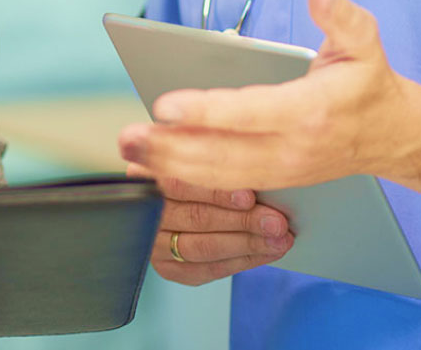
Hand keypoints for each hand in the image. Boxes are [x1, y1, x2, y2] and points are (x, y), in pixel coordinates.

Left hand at [118, 0, 420, 191]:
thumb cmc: (368, 85)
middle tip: (128, 136)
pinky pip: (225, 183)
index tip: (164, 105)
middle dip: (171, 147)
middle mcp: (292, 147)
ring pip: (219, 174)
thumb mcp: (365, 43)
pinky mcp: (273, 179)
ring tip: (129, 151)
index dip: (205, 112)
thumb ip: (341, 16)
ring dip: (171, 165)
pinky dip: (187, 179)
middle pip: (223, 153)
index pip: (249, 112)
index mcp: (309, 111)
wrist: (395, 137)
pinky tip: (153, 169)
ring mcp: (281, 169)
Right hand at [128, 168, 292, 284]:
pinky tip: (265, 252)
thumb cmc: (192, 171)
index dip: (214, 191)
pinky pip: (208, 269)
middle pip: (194, 218)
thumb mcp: (192, 151)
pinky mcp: (169, 267)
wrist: (175, 200)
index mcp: (143, 174)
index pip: (176, 184)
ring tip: (278, 239)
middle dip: (241, 221)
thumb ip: (210, 158)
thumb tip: (253, 167)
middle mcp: (143, 210)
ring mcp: (153, 242)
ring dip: (246, 244)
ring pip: (201, 247)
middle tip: (275, 221)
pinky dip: (242, 261)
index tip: (249, 195)